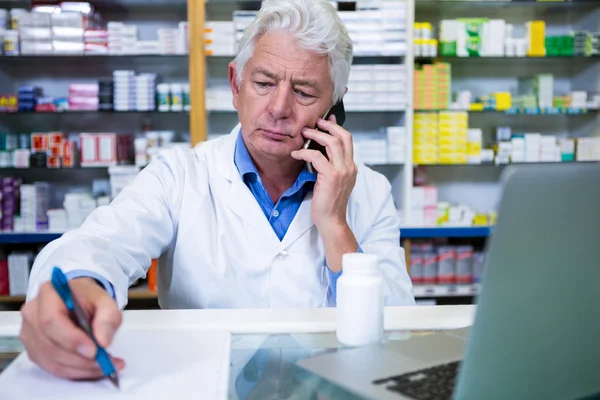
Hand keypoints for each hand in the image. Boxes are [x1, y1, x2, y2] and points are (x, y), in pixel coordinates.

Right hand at [20, 278, 123, 379]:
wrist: (79, 301)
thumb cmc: (89, 299)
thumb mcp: (106, 301)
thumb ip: (108, 317)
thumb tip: (103, 342)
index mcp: (48, 294)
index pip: (51, 320)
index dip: (71, 339)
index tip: (94, 350)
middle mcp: (33, 313)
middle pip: (50, 345)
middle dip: (81, 359)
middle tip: (106, 361)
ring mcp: (29, 333)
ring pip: (52, 361)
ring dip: (81, 368)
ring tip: (106, 365)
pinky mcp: (34, 350)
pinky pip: (52, 367)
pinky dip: (75, 372)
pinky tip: (93, 368)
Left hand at [291, 115, 357, 232]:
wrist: (331, 221)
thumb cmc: (328, 203)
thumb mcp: (333, 181)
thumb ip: (330, 166)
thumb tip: (320, 152)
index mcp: (351, 167)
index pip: (348, 140)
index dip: (337, 127)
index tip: (327, 120)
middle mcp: (349, 167)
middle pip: (343, 136)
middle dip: (328, 126)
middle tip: (314, 123)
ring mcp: (342, 171)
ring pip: (332, 142)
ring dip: (316, 135)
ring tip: (304, 134)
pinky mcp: (331, 176)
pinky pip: (316, 156)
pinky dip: (304, 153)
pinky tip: (296, 154)